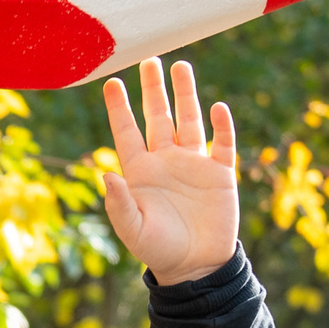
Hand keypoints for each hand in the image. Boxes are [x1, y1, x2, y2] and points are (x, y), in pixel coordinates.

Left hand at [99, 57, 237, 286]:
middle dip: (153, 90)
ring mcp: (193, 164)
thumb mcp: (133, 230)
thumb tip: (106, 175)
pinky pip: (222, 143)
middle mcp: (166, 161)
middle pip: (158, 117)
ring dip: (186, 95)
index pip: (127, 132)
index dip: (120, 108)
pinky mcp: (220, 173)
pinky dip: (221, 126)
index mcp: (141, 172)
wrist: (196, 267)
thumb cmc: (159, 250)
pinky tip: (218, 108)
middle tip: (149, 60)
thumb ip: (118, 204)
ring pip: (189, 121)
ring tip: (181, 67)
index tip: (112, 82)